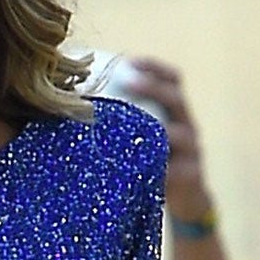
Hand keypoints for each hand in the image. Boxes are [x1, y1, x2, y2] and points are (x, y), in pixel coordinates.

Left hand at [129, 57, 214, 224]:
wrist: (182, 200)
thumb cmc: (147, 161)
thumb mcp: (139, 137)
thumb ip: (119, 119)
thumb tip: (66, 100)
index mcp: (174, 111)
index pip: (172, 79)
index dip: (154, 67)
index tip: (129, 59)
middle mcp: (187, 126)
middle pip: (177, 98)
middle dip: (154, 87)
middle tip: (128, 80)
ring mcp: (193, 151)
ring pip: (180, 134)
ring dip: (158, 128)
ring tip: (134, 124)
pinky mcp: (192, 177)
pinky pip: (176, 170)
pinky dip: (158, 167)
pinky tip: (135, 166)